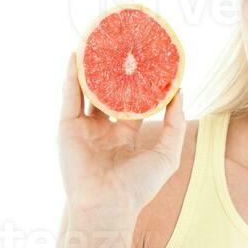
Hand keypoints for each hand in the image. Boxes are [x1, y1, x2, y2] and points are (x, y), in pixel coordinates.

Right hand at [58, 51, 186, 216]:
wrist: (107, 205)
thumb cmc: (139, 186)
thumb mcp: (167, 153)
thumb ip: (175, 124)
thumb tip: (180, 93)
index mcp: (125, 139)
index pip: (133, 104)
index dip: (140, 85)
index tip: (149, 62)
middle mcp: (103, 132)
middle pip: (108, 94)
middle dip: (114, 72)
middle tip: (123, 46)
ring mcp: (84, 129)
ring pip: (87, 92)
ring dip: (92, 69)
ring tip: (98, 42)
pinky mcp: (68, 128)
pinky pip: (70, 96)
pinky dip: (72, 76)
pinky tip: (77, 55)